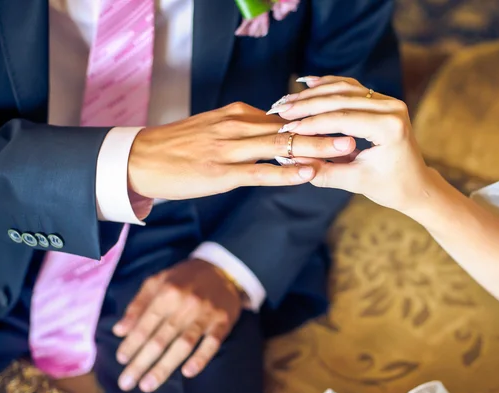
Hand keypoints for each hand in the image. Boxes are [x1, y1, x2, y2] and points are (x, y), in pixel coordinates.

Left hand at [112, 259, 242, 392]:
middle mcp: (185, 304)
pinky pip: (212, 343)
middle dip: (141, 363)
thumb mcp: (157, 282)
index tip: (120, 360)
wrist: (222, 269)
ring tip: (148, 385)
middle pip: (161, 339)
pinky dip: (201, 358)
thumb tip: (119, 331)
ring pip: (183, 345)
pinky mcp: (223, 322)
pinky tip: (188, 372)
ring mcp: (206, 314)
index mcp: (167, 292)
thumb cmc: (184, 278)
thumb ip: (137, 305)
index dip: (131, 344)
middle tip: (127, 383)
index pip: (145, 324)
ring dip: (164, 367)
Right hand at [127, 102, 355, 199]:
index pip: (285, 116)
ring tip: (346, 149)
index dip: (315, 122)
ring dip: (317, 147)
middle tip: (358, 131)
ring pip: (281, 145)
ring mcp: (230, 149)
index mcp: (238, 114)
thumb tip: (274, 130)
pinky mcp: (221, 172)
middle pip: (291, 126)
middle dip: (327, 129)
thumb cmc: (179, 146)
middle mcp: (238, 126)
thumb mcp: (214, 127)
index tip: (341, 126)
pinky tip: (308, 173)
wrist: (140, 158)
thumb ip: (245, 129)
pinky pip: (260, 171)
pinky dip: (286, 171)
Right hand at [268, 76, 435, 212]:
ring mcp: (388, 101)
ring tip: (286, 100)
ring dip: (313, 93)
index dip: (310, 122)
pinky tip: (306, 83)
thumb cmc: (389, 187)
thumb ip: (321, 171)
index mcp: (389, 128)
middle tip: (278, 109)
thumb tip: (288, 159)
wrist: (416, 184)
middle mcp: (392, 108)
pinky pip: (350, 87)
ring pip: (343, 88)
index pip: (341, 119)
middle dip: (306, 104)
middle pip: (340, 98)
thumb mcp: (354, 183)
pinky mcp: (382, 100)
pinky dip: (327, 85)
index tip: (284, 128)